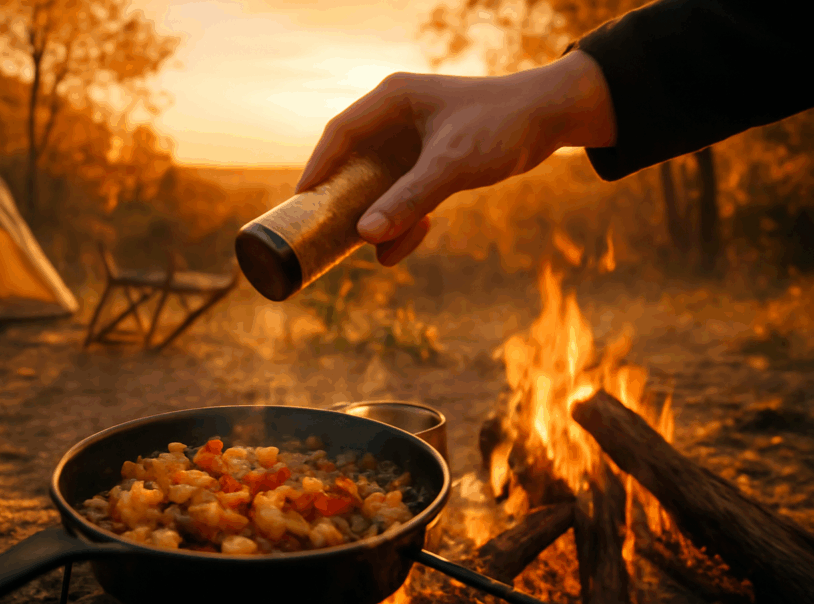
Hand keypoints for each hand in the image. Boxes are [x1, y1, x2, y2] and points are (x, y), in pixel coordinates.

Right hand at [295, 50, 615, 265]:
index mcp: (392, 101)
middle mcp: (397, 119)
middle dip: (346, 203)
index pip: (339, 136)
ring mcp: (415, 141)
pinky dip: (405, 220)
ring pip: (380, 186)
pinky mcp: (432, 161)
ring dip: (379, 219)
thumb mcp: (451, 165)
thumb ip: (408, 199)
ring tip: (378, 252)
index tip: (301, 203)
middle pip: (354, 163)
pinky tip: (403, 245)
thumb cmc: (501, 126)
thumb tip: (364, 235)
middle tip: (327, 235)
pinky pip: (406, 195)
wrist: (552, 118)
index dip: (317, 170)